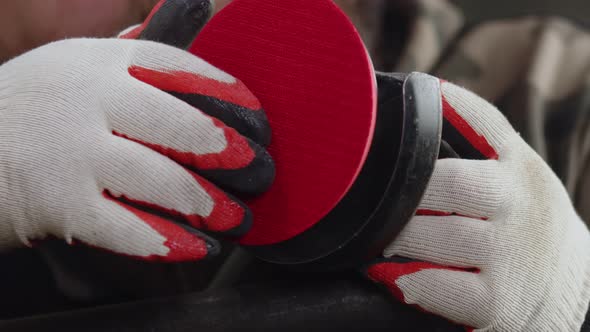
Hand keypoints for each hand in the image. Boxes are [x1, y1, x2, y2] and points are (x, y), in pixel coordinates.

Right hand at [0, 2, 272, 261]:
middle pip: (171, 120)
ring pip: (153, 177)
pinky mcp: (57, 203)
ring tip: (233, 216)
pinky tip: (196, 247)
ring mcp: (70, 152)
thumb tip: (194, 38)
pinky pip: (122, 226)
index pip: (173, 64)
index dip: (222, 87)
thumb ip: (131, 61)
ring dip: (202, 200)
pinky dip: (163, 240)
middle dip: (220, 145)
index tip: (256, 111)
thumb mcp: (76, 67)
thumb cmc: (36, 108)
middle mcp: (87, 100)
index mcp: (98, 62)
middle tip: (255, 165)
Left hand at [366, 79, 589, 330]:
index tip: (408, 93)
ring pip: (446, 236)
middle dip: (405, 192)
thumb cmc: (524, 226)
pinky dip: (411, 281)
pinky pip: (446, 288)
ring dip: (400, 235)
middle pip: (452, 183)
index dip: (443, 104)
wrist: (578, 288)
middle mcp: (521, 205)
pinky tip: (387, 274)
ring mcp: (514, 256)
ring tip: (374, 237)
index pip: (483, 122)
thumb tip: (407, 115)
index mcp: (520, 167)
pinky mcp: (500, 304)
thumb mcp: (517, 180)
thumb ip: (475, 153)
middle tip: (373, 200)